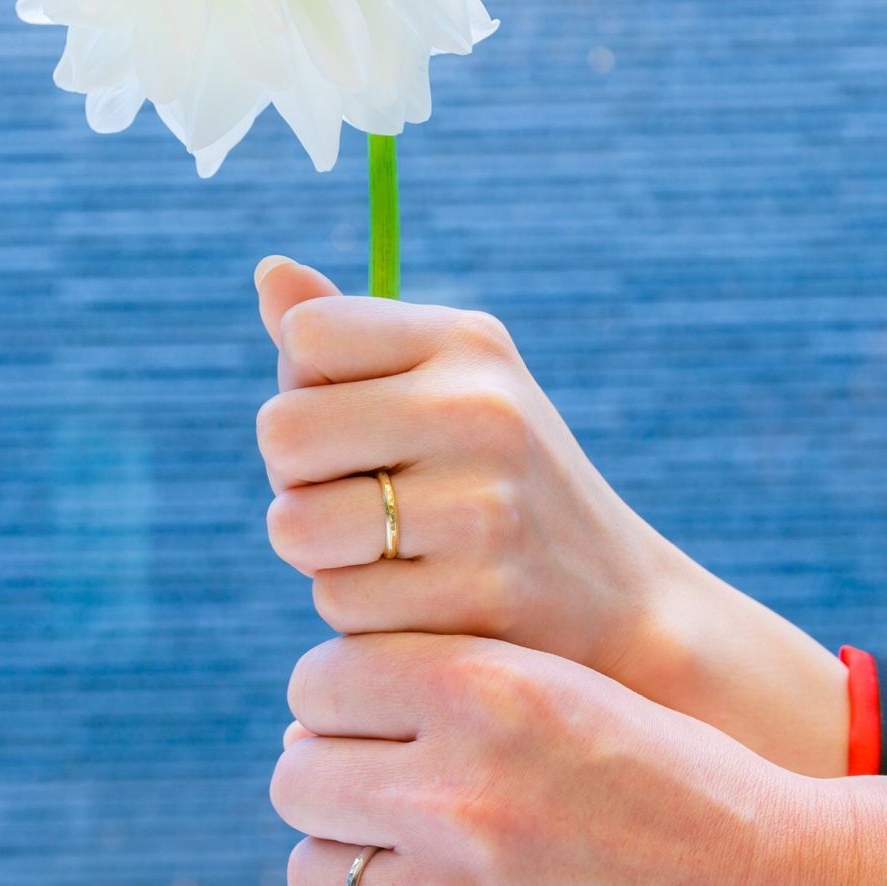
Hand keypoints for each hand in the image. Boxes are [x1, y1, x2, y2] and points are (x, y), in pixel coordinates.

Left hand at [254, 257, 847, 775]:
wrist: (617, 603)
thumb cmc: (496, 481)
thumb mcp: (447, 386)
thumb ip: (348, 337)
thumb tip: (269, 269)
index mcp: (470, 343)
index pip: (308, 337)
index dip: (308, 389)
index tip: (360, 425)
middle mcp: (482, 410)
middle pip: (282, 431)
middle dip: (298, 477)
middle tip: (364, 498)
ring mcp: (483, 506)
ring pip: (295, 528)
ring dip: (322, 554)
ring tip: (392, 551)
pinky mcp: (475, 597)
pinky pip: (338, 607)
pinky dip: (362, 616)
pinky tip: (425, 602)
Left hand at [270, 629, 831, 885]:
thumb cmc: (675, 786)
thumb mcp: (570, 693)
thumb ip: (449, 690)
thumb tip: (310, 722)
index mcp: (489, 690)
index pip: (321, 678)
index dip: (339, 697)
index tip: (371, 719)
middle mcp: (460, 792)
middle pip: (300, 776)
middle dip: (334, 780)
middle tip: (387, 795)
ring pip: (315, 873)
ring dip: (351, 864)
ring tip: (421, 864)